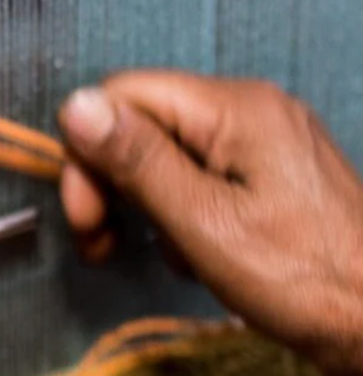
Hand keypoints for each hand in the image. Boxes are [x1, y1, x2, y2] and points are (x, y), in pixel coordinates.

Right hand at [58, 71, 362, 375]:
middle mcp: (248, 110)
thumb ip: (137, 161)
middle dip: (109, 183)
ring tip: (161, 257)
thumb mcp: (203, 222)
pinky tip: (194, 257)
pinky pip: (197, 179)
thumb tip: (73, 105)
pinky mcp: (267, 177)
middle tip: (101, 245)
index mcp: (234, 108)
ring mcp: (261, 143)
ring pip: (165, 155)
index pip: (123, 96)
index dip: (88, 152)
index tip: (87, 218)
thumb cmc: (300, 279)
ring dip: (141, 207)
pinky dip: (179, 217)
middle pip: (142, 124)